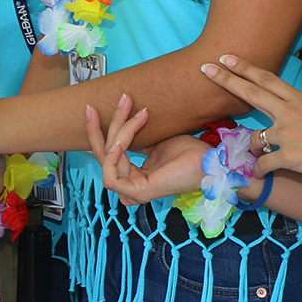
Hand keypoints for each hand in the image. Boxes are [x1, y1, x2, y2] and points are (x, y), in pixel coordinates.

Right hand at [82, 95, 213, 202]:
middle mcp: (131, 185)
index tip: (96, 109)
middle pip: (103, 156)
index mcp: (135, 176)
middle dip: (96, 129)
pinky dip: (114, 154)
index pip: (108, 155)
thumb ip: (137, 139)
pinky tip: (122, 140)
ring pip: (108, 159)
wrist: (209, 163)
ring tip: (136, 115)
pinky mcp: (138, 193)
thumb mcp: (156, 141)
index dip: (98, 132)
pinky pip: (111, 175)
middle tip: (92, 108)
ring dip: (119, 133)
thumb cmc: (190, 153)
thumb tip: (121, 125)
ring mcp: (134, 191)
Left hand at [199, 55, 301, 180]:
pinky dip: (258, 170)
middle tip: (206, 68)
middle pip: (252, 92)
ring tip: (253, 153)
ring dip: (249, 147)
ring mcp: (288, 134)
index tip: (226, 57)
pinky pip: (263, 163)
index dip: (245, 68)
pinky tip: (259, 174)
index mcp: (297, 99)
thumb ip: (299, 110)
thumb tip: (285, 113)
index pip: (266, 79)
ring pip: (254, 138)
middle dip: (227, 79)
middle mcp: (289, 112)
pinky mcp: (289, 156)